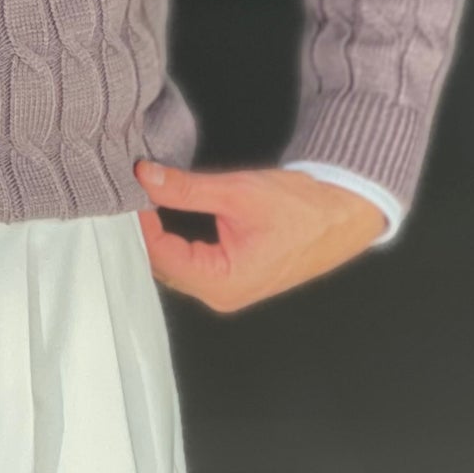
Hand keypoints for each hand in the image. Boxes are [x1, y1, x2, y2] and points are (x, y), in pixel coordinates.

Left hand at [132, 158, 387, 312]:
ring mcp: (227, 290)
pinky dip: (175, 240)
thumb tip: (146, 177)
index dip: (140, 223)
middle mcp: (222, 295)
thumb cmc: (303, 208)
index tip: (130, 191)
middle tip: (131, 193)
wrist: (343, 212)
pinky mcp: (233, 278)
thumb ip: (186, 188)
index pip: (161, 255)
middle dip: (145, 230)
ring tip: (144, 201)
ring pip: (176, 265)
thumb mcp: (237, 192)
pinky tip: (162, 216)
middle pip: (164, 266)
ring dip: (158, 236)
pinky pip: (191, 263)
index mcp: (223, 282)